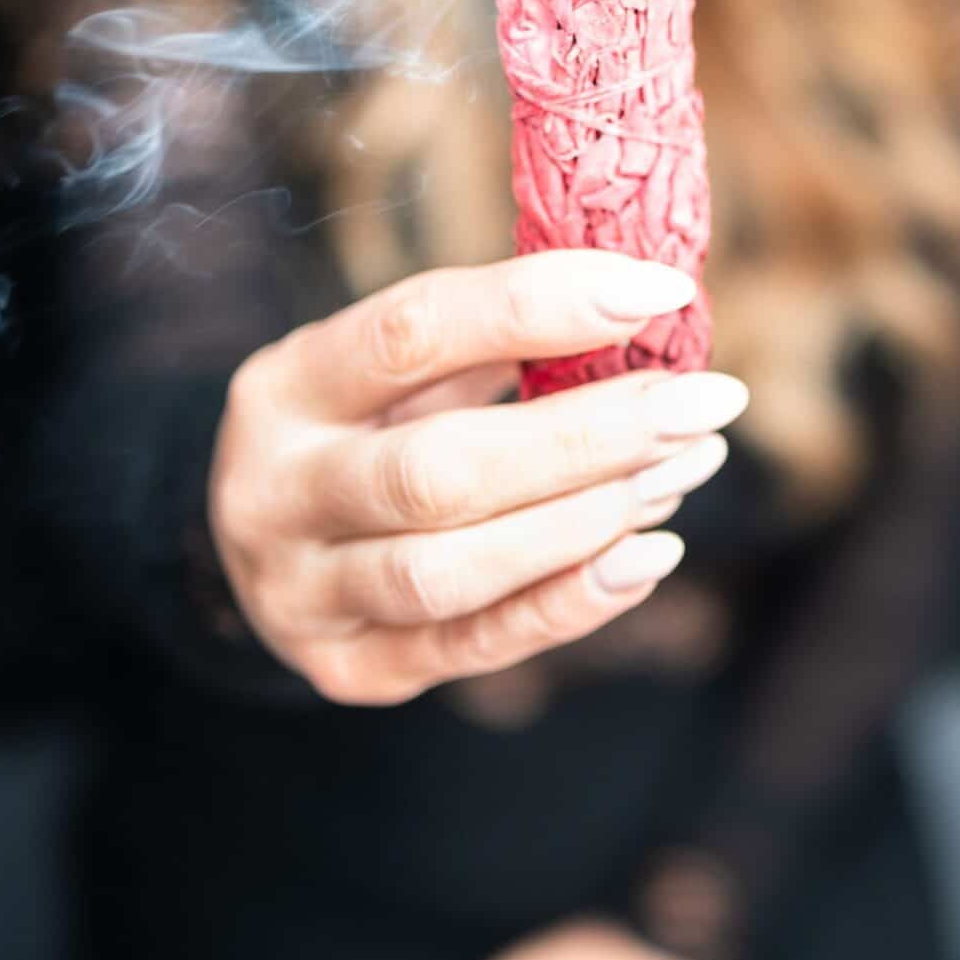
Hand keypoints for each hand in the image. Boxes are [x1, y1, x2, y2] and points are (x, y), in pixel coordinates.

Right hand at [206, 250, 747, 702]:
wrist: (254, 550)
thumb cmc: (365, 429)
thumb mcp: (396, 369)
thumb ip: (496, 338)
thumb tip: (646, 307)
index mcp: (288, 386)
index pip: (412, 331)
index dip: (539, 304)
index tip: (658, 291)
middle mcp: (276, 492)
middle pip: (440, 470)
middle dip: (591, 435)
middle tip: (704, 403)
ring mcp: (303, 594)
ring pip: (452, 570)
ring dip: (588, 521)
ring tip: (686, 471)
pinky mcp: (352, 668)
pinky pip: (473, 645)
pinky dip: (570, 603)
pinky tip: (648, 556)